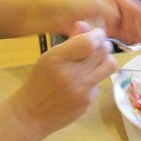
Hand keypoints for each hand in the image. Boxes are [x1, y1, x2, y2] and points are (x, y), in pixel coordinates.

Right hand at [8, 26, 116, 140]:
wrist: (31, 116)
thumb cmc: (39, 82)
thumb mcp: (49, 58)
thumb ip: (70, 41)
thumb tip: (85, 25)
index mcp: (58, 59)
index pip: (89, 42)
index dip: (97, 35)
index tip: (96, 34)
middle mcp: (72, 75)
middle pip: (103, 51)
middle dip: (102, 45)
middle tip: (96, 47)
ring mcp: (82, 91)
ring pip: (109, 66)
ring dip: (105, 60)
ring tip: (95, 62)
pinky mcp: (88, 102)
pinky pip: (100, 82)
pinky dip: (94, 79)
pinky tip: (82, 82)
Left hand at [57, 0, 140, 46]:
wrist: (53, 12)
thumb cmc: (73, 4)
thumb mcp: (95, 4)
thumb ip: (112, 11)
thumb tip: (125, 20)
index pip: (137, 7)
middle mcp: (114, 4)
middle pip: (136, 16)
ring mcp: (108, 15)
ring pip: (129, 25)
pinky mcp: (102, 26)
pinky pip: (120, 32)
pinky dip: (130, 37)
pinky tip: (137, 43)